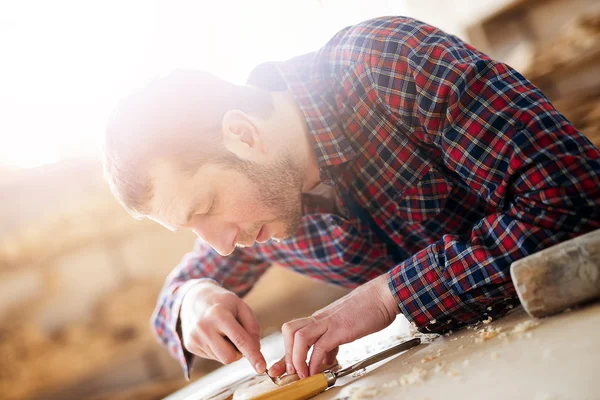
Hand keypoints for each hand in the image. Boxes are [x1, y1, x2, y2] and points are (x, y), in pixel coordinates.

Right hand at [180, 280, 265, 373]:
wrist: (194, 298)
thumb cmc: (222, 302)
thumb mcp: (241, 306)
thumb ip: (252, 327)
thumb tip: (256, 349)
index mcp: (219, 315)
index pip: (240, 340)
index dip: (253, 355)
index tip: (261, 368)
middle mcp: (204, 328)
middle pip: (229, 357)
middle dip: (239, 352)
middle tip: (237, 337)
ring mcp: (195, 338)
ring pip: (221, 358)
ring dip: (227, 349)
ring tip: (222, 332)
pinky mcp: (189, 346)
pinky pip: (212, 356)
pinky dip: (217, 349)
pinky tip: (213, 335)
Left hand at [268, 274, 398, 378]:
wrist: (384, 294)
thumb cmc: (369, 308)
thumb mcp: (346, 326)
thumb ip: (333, 341)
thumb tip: (326, 357)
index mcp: (320, 318)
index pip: (295, 333)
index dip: (285, 352)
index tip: (280, 368)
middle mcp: (320, 318)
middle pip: (289, 331)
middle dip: (287, 355)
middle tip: (292, 372)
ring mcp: (328, 322)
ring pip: (298, 337)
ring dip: (297, 359)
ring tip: (303, 374)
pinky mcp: (339, 328)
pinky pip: (319, 347)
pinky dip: (314, 362)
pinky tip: (317, 371)